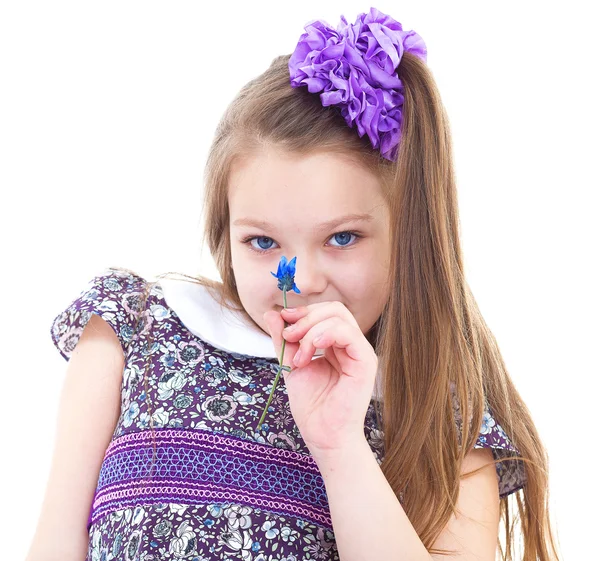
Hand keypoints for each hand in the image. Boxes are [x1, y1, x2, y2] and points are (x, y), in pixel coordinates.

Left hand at [263, 302, 376, 457]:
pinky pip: (348, 333)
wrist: (323, 436)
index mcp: (335, 344)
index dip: (303, 311)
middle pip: (333, 309)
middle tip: (288, 336)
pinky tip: (312, 349)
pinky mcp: (366, 361)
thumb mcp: (290, 365)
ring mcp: (360, 352)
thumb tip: (271, 313)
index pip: (324, 312)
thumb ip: (283, 340)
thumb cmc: (311, 406)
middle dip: (306, 317)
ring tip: (299, 356)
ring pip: (339, 317)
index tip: (282, 319)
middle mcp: (350, 345)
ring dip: (311, 330)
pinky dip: (325, 334)